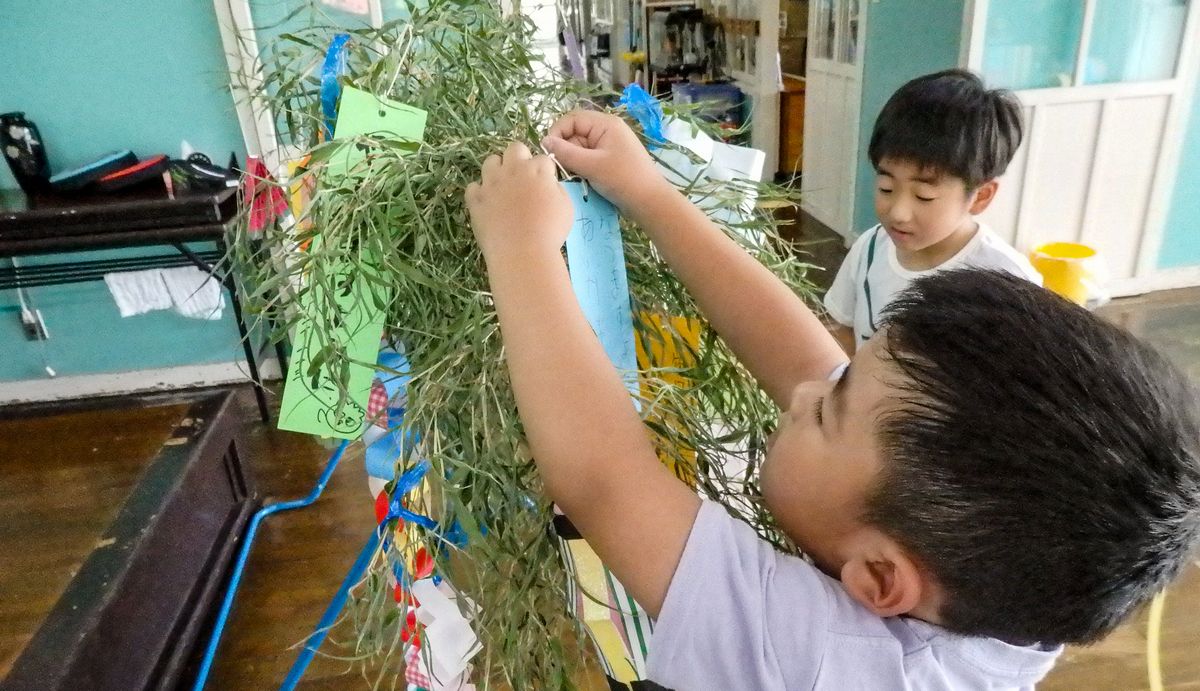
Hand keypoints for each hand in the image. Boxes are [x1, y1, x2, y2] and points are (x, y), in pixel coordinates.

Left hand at [465, 141, 571, 261]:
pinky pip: (473, 187)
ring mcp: (491, 183)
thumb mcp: (566, 207)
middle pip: (515, 148)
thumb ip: (556, 189)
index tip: (545, 183)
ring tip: (503, 187)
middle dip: (520, 158)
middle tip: (523, 178)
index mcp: (537, 170)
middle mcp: (512, 170)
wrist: (522, 252)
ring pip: (490, 161)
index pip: (542, 158)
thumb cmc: (550, 231)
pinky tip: (488, 203)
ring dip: (498, 170)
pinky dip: (480, 192)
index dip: (545, 170)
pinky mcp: (476, 199)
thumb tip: (548, 184)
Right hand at [542, 111, 670, 210]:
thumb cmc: (623, 179)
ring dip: (574, 162)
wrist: (650, 202)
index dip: (558, 132)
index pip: (573, 119)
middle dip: (566, 151)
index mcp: (606, 124)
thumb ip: (566, 152)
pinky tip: (583, 181)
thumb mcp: (591, 165)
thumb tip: (544, 141)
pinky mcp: (609, 162)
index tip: (548, 151)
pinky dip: (582, 169)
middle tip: (563, 170)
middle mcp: (607, 132)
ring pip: (580, 149)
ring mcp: (608, 147)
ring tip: (575, 177)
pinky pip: (588, 160)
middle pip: (575, 134)